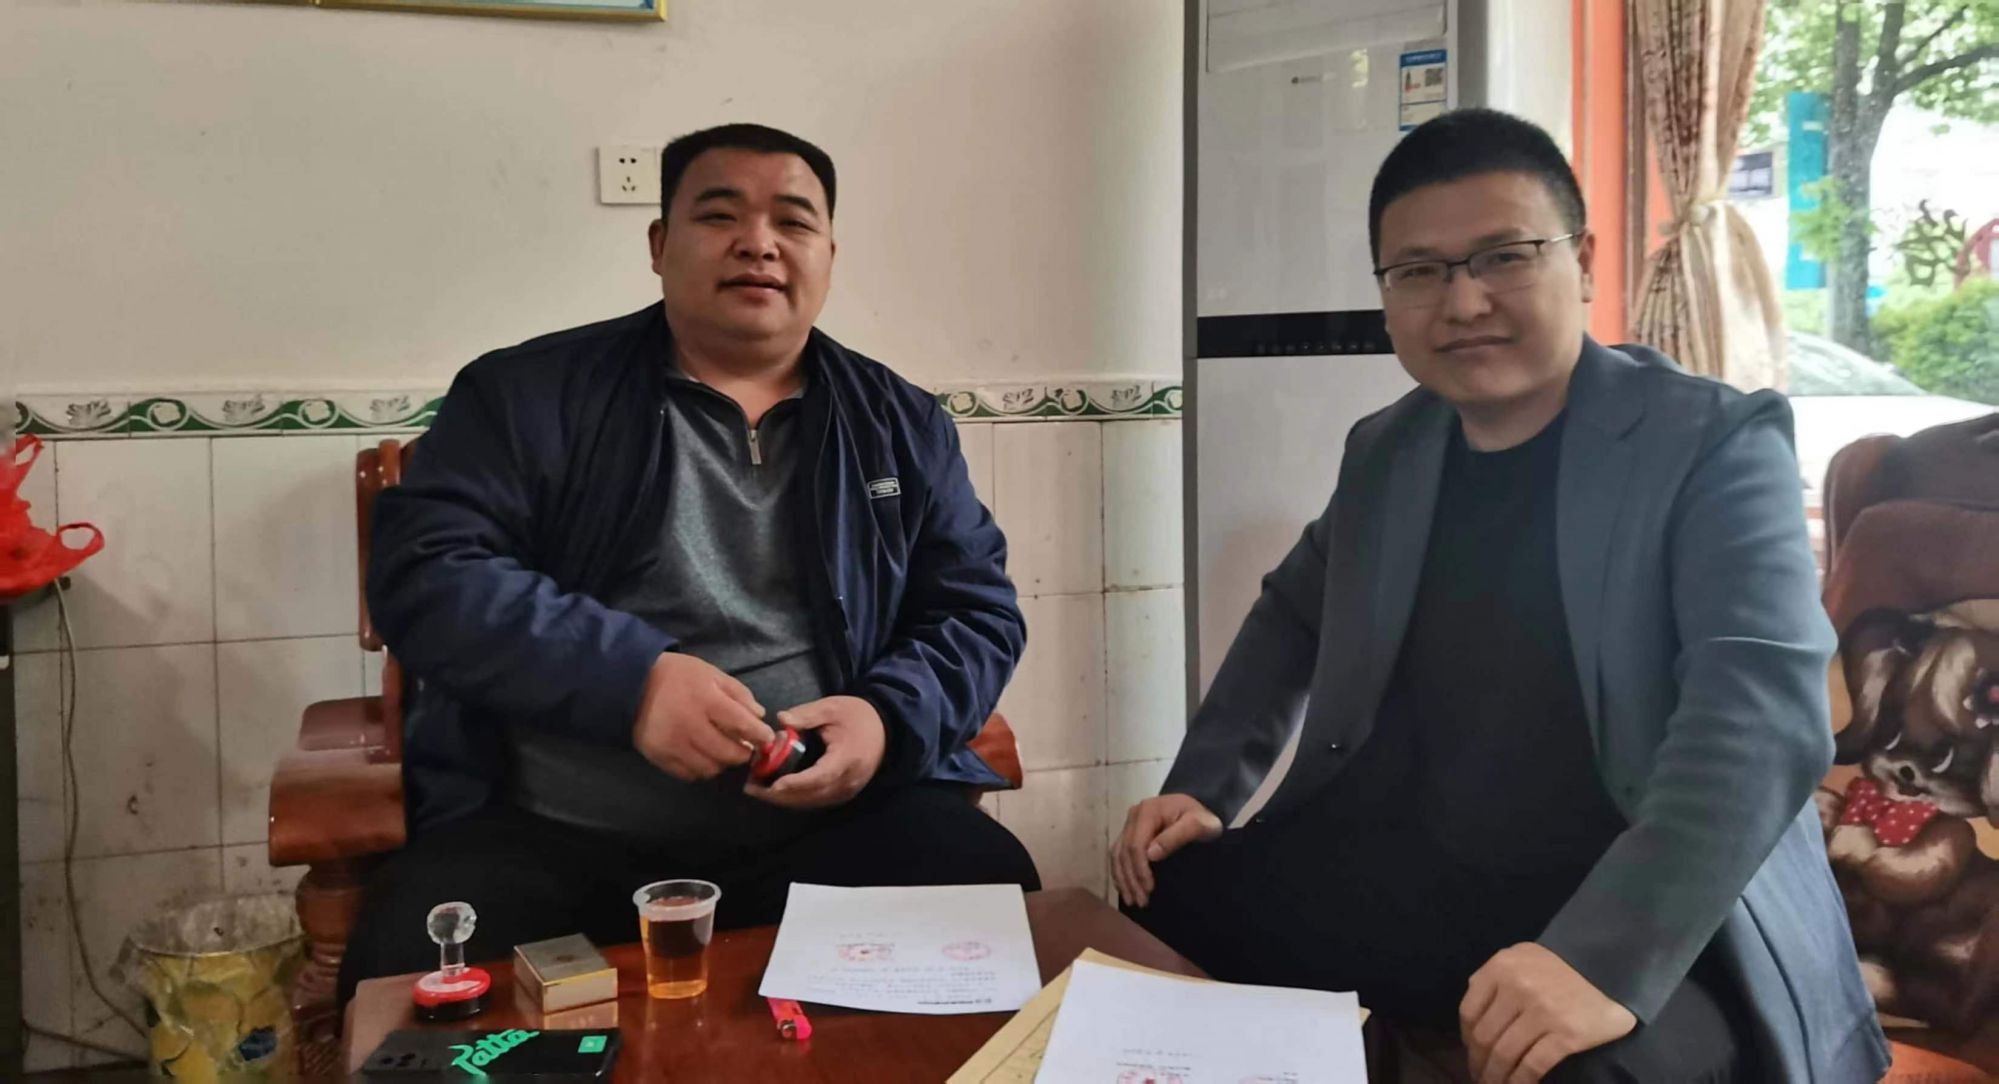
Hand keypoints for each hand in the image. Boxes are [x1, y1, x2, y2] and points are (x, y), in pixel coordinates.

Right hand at [631, 653, 773, 780]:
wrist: (632, 684)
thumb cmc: (677, 676)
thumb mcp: (711, 673)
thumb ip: (738, 693)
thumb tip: (759, 716)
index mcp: (705, 700)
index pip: (742, 725)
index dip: (759, 735)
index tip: (767, 738)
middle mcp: (689, 726)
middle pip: (728, 753)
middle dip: (743, 753)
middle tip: (745, 747)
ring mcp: (673, 745)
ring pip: (710, 769)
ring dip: (722, 763)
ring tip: (722, 751)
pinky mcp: (659, 757)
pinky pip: (689, 774)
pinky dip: (701, 769)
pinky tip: (702, 756)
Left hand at [745, 695, 886, 809]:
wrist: (887, 731)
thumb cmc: (858, 717)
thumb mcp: (832, 708)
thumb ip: (807, 714)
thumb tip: (780, 719)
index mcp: (847, 758)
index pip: (819, 777)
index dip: (795, 784)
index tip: (772, 785)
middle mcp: (847, 781)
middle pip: (810, 796)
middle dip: (779, 795)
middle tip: (751, 786)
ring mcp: (846, 792)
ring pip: (810, 803)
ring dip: (783, 799)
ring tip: (757, 789)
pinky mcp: (842, 795)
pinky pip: (815, 801)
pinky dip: (794, 798)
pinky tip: (776, 790)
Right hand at [1111, 794, 1221, 907]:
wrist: (1199, 811)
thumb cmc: (1202, 819)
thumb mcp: (1199, 825)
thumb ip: (1177, 836)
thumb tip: (1150, 855)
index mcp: (1148, 811)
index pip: (1136, 845)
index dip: (1140, 869)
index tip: (1150, 889)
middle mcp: (1134, 815)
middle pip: (1125, 852)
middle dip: (1132, 879)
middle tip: (1142, 902)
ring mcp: (1130, 823)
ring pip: (1118, 854)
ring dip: (1123, 879)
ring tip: (1132, 900)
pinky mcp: (1130, 832)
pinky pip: (1119, 853)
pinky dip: (1120, 872)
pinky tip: (1125, 888)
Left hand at [1461, 943, 1636, 1083]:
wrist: (1612, 970)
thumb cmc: (1562, 967)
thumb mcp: (1522, 958)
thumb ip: (1495, 978)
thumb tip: (1472, 1016)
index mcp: (1502, 967)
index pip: (1469, 1012)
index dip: (1467, 1039)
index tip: (1472, 1054)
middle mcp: (1518, 987)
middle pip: (1485, 1037)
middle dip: (1479, 1063)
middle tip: (1481, 1077)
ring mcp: (1542, 1011)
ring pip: (1505, 1054)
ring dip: (1496, 1076)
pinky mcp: (1566, 1035)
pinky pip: (1533, 1065)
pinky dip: (1520, 1081)